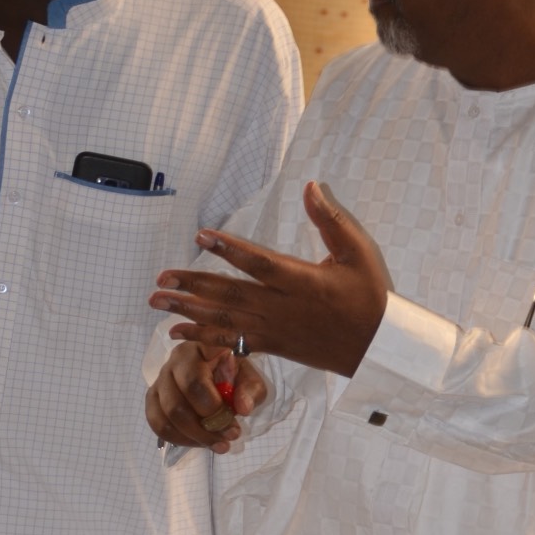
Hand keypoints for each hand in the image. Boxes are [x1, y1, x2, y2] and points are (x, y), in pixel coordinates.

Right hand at [145, 342, 267, 453]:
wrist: (220, 373)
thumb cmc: (235, 373)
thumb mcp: (250, 378)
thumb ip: (250, 391)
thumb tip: (243, 408)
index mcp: (197, 349)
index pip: (194, 381)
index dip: (212, 409)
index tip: (234, 425)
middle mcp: (173, 362)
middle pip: (177, 404)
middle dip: (203, 429)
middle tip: (228, 439)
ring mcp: (159, 381)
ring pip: (166, 417)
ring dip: (194, 437)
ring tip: (219, 444)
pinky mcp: (153, 399)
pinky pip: (158, 425)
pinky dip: (180, 439)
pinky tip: (201, 442)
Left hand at [148, 181, 390, 376]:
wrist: (377, 347)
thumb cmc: (368, 296)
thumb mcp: (357, 252)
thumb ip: (330, 220)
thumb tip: (310, 186)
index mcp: (301, 281)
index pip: (259, 263)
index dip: (229, 249)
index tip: (201, 235)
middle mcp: (282, 308)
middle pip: (231, 294)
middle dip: (193, 284)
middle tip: (161, 277)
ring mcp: (274, 330)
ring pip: (224, 320)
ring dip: (188, 310)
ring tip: (157, 301)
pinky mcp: (272, 346)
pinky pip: (232, 342)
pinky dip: (203, 337)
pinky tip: (176, 332)